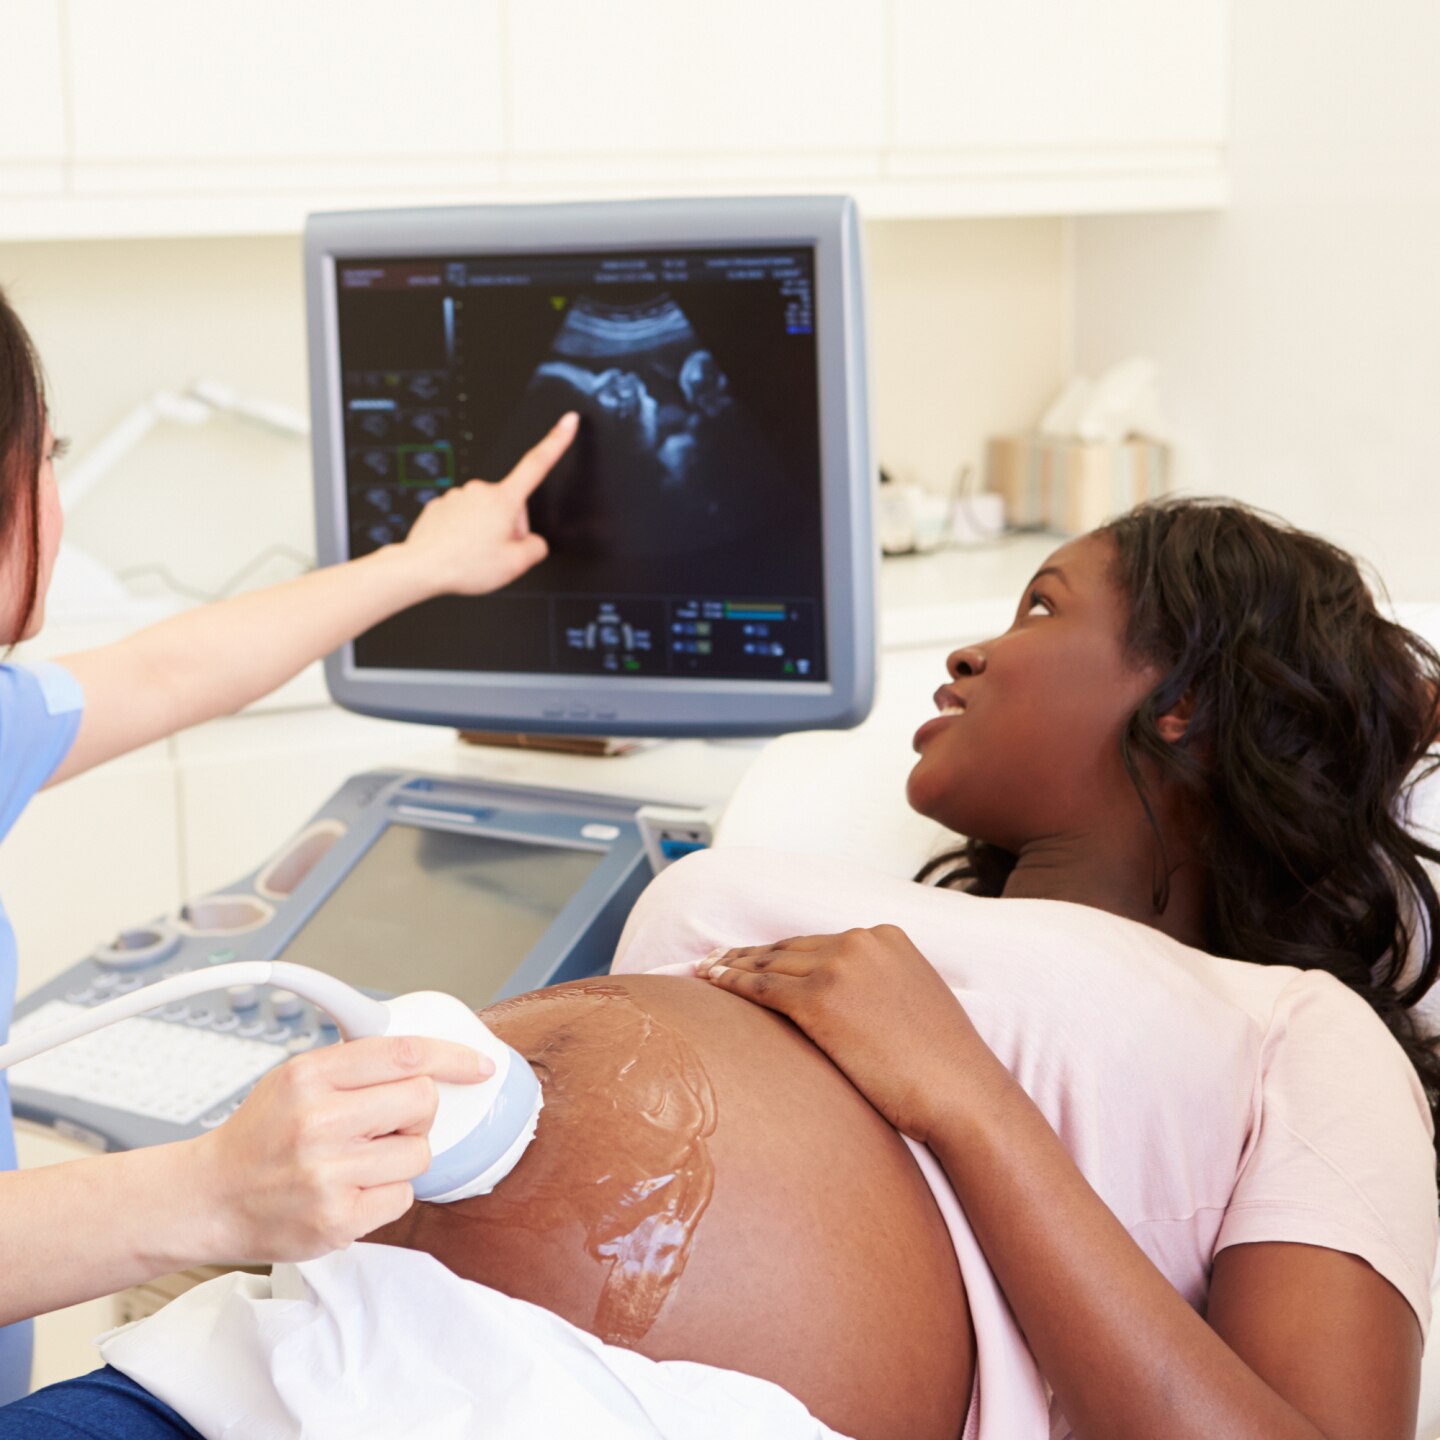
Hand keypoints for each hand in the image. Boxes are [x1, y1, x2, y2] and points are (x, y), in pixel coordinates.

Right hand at [193, 1035, 490, 1261]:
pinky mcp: (337, 1220)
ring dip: (401, 1156)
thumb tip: (424, 1055)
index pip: (403, 1053)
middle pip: (422, 1102)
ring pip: (419, 1153)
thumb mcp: (295, 1077)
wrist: (209, 1197)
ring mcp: (328, 1175)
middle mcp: (318, 1122)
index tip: (478, 1065)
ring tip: (361, 1159)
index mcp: (311, 1076)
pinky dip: (387, 1193)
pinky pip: (403, 1197)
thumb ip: (354, 1063)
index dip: (452, 1056)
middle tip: (389, 1122)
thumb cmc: (259, 1136)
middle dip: (417, 1112)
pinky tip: (354, 1189)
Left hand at [401, 412, 578, 595]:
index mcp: (504, 500)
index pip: (538, 463)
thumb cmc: (465, 565)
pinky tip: (459, 549)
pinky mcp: (441, 506)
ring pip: (485, 514)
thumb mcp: (517, 565)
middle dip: (509, 527)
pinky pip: (463, 519)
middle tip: (496, 552)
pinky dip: (464, 534)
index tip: (568, 421)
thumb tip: (533, 543)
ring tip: (474, 554)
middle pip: (510, 506)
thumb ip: (537, 548)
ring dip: (486, 532)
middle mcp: (480, 491)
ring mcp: (458, 496)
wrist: (422, 568)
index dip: (557, 440)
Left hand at [700, 926, 994, 1144]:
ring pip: (769, 963)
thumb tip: (849, 1002)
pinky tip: (710, 983)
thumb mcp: (915, 1002)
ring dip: (731, 965)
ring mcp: (839, 968)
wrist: (961, 1092)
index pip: (819, 942)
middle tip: (715, 957)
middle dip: (749, 953)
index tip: (753, 953)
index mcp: (887, 937)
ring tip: (705, 969)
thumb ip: (880, 987)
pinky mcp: (819, 1000)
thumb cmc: (943, 1064)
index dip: (782, 950)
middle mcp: (860, 942)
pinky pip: (762, 988)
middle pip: (790, 947)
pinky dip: (731, 983)